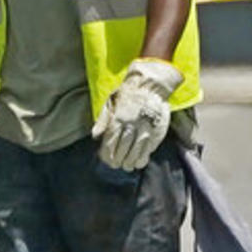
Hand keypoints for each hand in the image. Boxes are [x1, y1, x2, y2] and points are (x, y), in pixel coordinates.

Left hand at [91, 58, 182, 172]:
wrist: (150, 85)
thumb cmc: (127, 93)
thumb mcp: (110, 103)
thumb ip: (102, 120)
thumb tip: (94, 136)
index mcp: (118, 119)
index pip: (110, 143)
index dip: (107, 154)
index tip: (106, 160)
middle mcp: (131, 125)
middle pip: (122, 150)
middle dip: (117, 160)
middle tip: (116, 165)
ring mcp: (146, 129)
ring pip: (136, 152)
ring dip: (130, 162)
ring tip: (127, 166)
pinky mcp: (157, 130)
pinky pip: (150, 148)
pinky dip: (144, 157)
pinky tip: (139, 161)